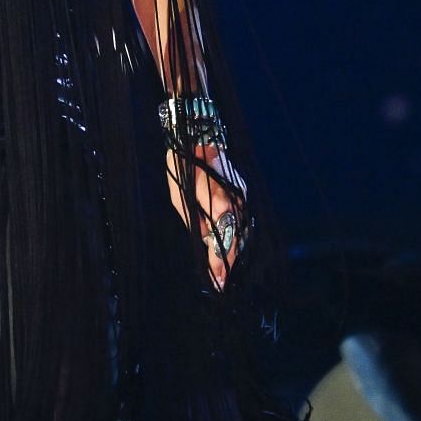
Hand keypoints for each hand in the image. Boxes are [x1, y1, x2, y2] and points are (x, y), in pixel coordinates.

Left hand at [164, 145, 247, 290]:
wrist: (197, 136)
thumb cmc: (183, 166)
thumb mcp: (180, 195)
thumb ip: (195, 219)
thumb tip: (204, 241)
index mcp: (218, 201)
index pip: (223, 238)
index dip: (221, 261)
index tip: (218, 281)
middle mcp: (234, 200)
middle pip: (235, 237)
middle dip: (229, 261)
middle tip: (221, 284)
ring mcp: (240, 196)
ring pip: (240, 230)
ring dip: (234, 252)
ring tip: (224, 274)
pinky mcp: (240, 193)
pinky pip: (240, 220)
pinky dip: (236, 236)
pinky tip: (230, 250)